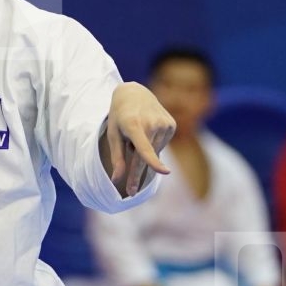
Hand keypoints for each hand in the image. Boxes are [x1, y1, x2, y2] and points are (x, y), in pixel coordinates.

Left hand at [103, 82, 175, 197]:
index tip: (165, 172)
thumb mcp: (113, 135)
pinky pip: (160, 145)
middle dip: (137, 175)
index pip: (144, 147)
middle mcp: (151, 123)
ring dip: (144, 153)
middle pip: (145, 157)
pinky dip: (153, 145)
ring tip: (135, 136)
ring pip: (154, 152)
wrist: (134, 93)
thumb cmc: (120, 116)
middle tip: (130, 192)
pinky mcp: (172, 125)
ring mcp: (164, 123)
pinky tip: (147, 133)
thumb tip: (116, 180)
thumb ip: (117, 158)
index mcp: (133, 124)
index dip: (154, 161)